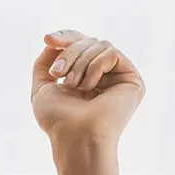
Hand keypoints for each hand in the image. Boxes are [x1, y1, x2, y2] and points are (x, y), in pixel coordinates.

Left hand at [31, 30, 145, 146]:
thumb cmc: (58, 121)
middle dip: (69, 53)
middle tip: (58, 73)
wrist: (75, 138)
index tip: (48, 39)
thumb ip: (45, 62)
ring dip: (80, 62)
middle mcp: (105, 75)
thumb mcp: (42, 86)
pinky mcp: (132, 80)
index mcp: (86, 76)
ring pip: (99, 44)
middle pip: (88, 41)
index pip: (80, 43)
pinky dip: (95, 67)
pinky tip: (89, 87)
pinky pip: (111, 53)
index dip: (65, 37)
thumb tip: (53, 41)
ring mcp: (119, 77)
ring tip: (72, 85)